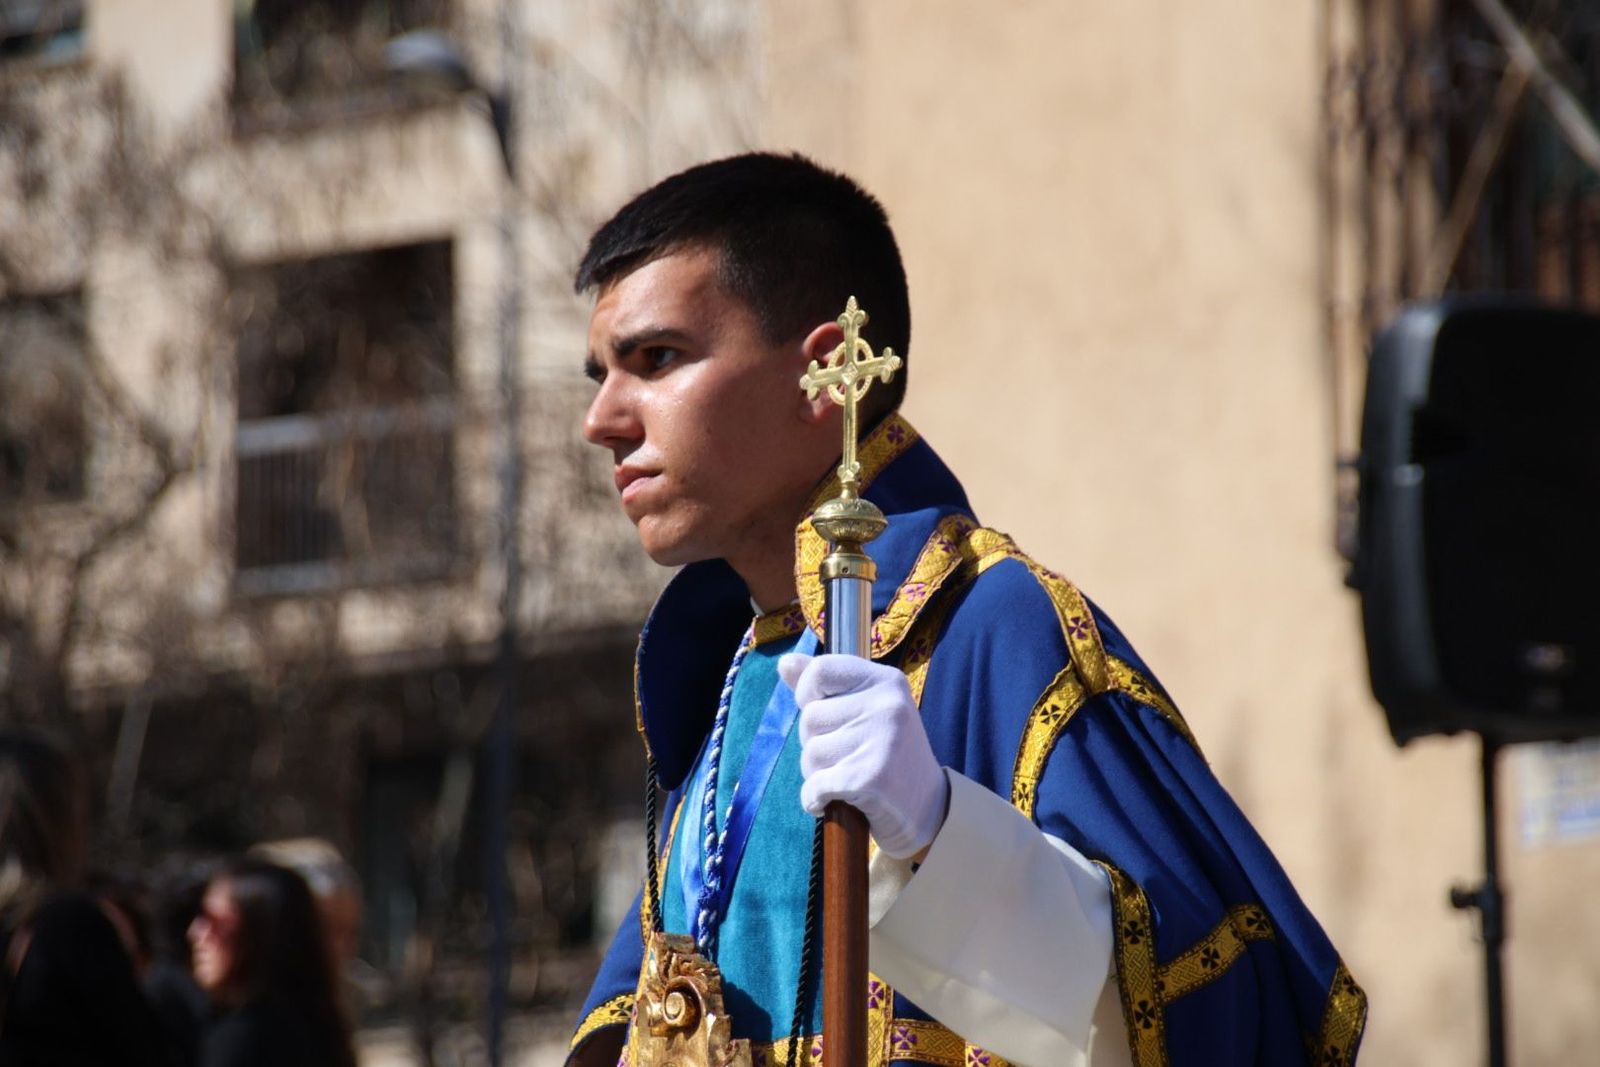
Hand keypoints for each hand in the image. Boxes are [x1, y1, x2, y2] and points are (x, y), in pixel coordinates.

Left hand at [777, 653, 949, 859]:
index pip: (821, 670)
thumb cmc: (889, 755)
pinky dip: (815, 799)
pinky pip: (814, 786)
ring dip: (817, 774)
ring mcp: (880, 741)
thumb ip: (825, 687)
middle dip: (816, 743)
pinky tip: (833, 801)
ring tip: (846, 777)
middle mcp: (887, 705)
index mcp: (886, 681)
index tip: (824, 714)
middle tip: (847, 757)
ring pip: (810, 754)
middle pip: (810, 718)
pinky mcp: (870, 778)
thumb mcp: (866, 709)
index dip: (807, 694)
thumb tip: (785, 663)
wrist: (928, 808)